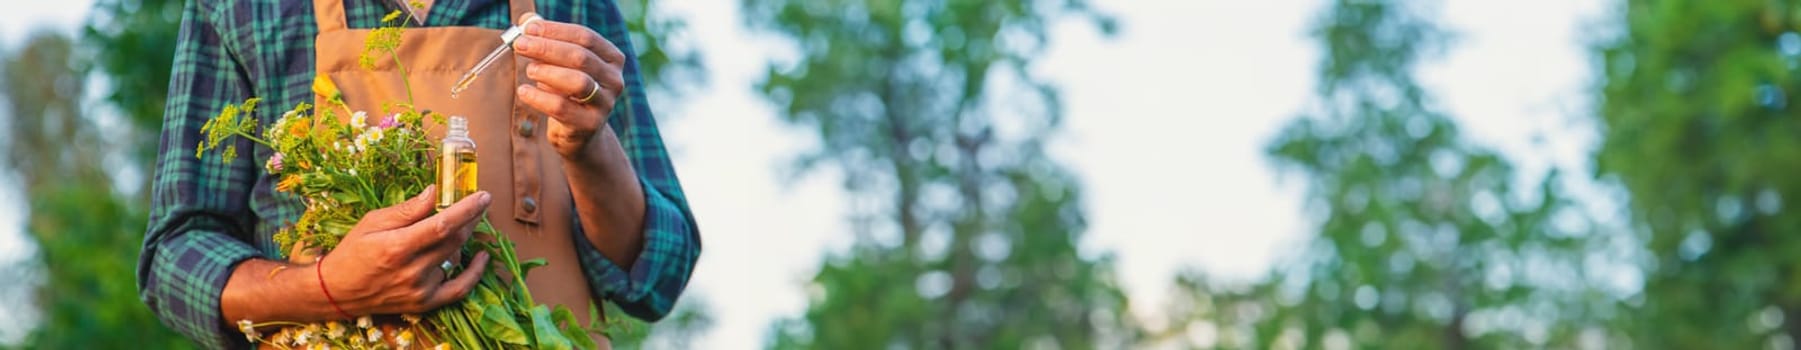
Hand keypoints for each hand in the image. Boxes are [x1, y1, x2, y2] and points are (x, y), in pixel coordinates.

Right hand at [316, 185, 492, 314]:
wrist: (337, 291)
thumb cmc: (353, 252)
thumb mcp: (373, 222)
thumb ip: (407, 209)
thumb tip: (434, 191)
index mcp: (397, 247)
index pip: (443, 225)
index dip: (467, 209)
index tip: (483, 196)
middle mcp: (412, 271)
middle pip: (455, 240)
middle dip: (470, 219)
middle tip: (474, 205)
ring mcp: (420, 290)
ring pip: (455, 258)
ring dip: (461, 241)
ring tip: (453, 229)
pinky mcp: (425, 303)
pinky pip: (459, 289)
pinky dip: (475, 273)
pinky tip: (482, 257)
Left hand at [512, 12, 626, 160]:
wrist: (580, 132)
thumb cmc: (568, 91)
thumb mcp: (561, 64)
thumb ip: (547, 39)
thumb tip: (528, 21)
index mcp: (612, 58)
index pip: (586, 37)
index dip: (556, 31)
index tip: (529, 29)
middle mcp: (614, 80)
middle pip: (581, 57)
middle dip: (547, 48)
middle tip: (520, 45)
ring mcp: (605, 104)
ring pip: (577, 82)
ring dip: (547, 72)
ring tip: (529, 69)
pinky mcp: (590, 125)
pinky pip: (562, 108)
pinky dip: (539, 97)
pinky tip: (524, 91)